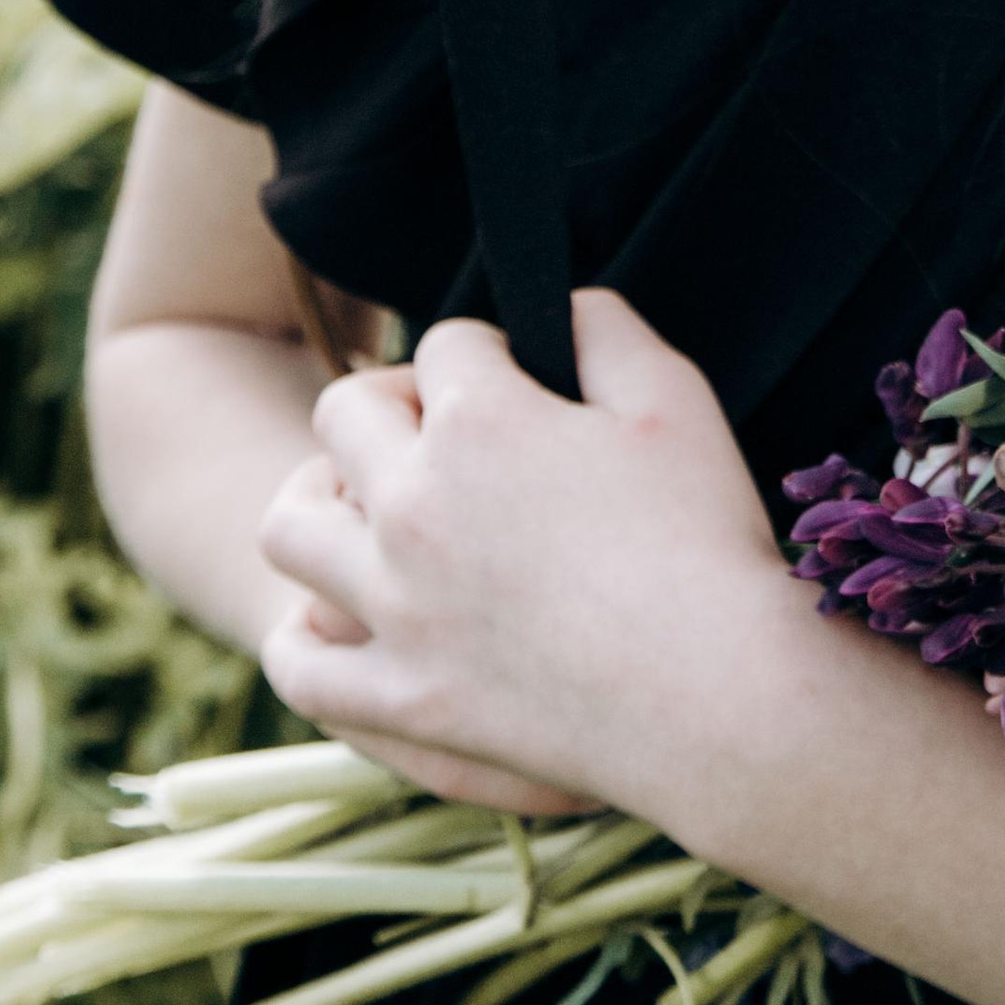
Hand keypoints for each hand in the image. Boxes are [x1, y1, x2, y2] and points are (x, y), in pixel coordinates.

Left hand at [255, 289, 790, 818]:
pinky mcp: (399, 696)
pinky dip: (303, 638)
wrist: (713, 697)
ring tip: (373, 513)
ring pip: (291, 527)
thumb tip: (565, 307)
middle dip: (392, 403)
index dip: (490, 354)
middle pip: (343, 412)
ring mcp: (394, 605)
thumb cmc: (705, 541)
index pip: (449, 344)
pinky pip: (300, 665)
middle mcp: (413, 502)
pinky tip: (340, 622)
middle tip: (447, 434)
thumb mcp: (675, 397)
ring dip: (320, 502)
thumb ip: (606, 327)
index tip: (523, 383)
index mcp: (479, 420)